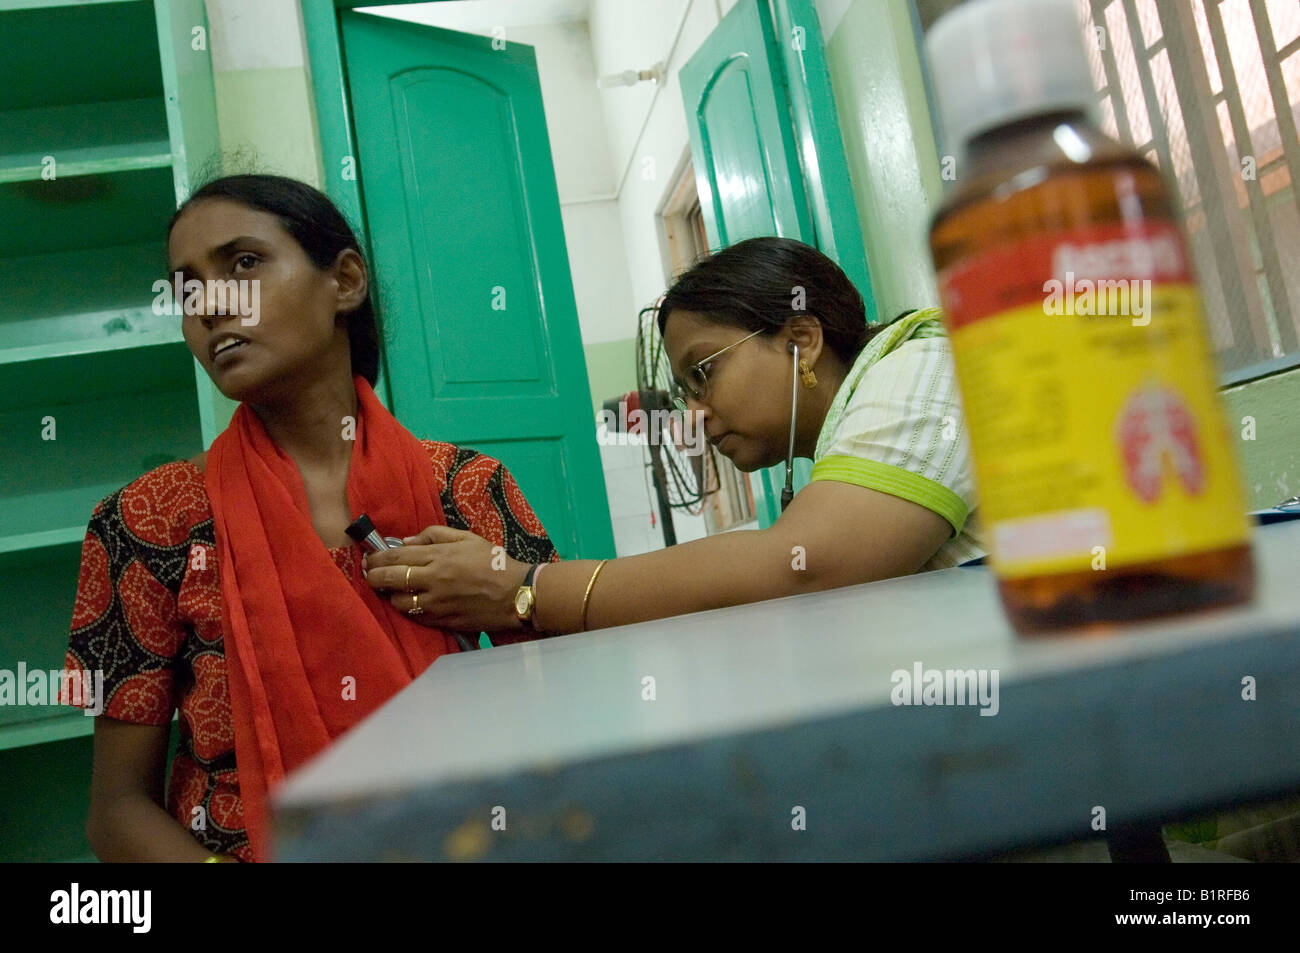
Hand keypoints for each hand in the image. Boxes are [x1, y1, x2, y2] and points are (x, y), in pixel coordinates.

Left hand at [362, 526, 530, 632]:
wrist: (517, 594)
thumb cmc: (494, 562)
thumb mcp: (467, 538)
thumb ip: (434, 535)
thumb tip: (405, 541)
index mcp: (439, 557)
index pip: (396, 556)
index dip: (377, 558)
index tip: (369, 558)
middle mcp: (434, 580)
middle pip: (390, 580)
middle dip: (374, 576)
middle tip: (369, 574)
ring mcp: (437, 604)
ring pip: (399, 602)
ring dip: (390, 596)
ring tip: (391, 590)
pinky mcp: (443, 622)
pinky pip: (415, 617)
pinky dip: (408, 610)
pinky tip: (409, 603)